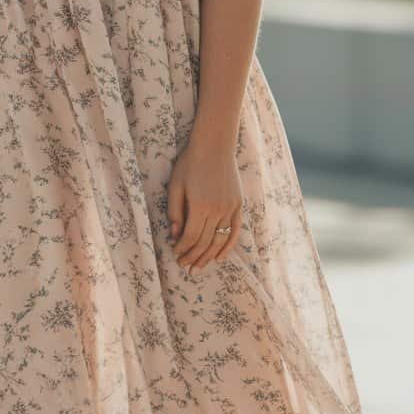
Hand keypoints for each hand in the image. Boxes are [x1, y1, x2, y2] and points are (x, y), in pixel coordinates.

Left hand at [166, 134, 242, 272]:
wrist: (215, 145)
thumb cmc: (191, 163)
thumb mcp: (176, 185)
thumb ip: (175, 211)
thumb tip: (175, 235)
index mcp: (199, 205)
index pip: (190, 237)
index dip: (182, 249)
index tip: (176, 255)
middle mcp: (217, 210)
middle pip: (204, 242)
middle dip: (193, 257)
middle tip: (185, 267)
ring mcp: (230, 208)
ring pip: (219, 240)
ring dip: (208, 256)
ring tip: (199, 267)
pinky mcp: (238, 205)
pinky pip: (235, 231)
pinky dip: (228, 247)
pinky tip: (220, 258)